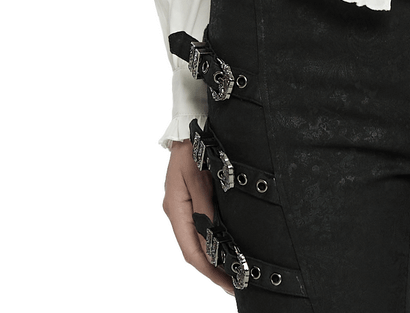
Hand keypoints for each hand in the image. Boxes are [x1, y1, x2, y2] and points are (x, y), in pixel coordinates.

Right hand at [163, 139, 234, 293]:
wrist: (188, 126)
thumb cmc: (193, 149)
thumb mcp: (200, 179)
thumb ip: (206, 209)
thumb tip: (213, 237)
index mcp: (176, 209)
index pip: (191, 250)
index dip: (209, 270)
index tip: (227, 283)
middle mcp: (177, 211)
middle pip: (193, 248)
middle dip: (212, 268)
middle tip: (233, 282)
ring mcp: (182, 205)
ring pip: (196, 238)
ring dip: (212, 255)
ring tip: (230, 269)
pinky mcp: (189, 198)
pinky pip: (198, 226)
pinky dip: (209, 239)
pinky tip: (222, 243)